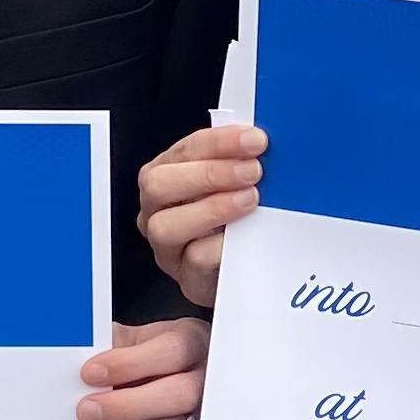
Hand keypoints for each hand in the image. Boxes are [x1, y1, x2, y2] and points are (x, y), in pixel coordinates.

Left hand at [78, 316, 209, 419]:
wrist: (168, 383)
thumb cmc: (151, 358)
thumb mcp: (135, 340)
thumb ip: (112, 344)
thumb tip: (78, 356)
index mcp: (194, 341)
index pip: (173, 351)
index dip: (130, 363)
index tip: (90, 372)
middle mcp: (208, 378)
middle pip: (181, 394)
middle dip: (127, 405)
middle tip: (86, 409)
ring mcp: (205, 416)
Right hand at [138, 123, 263, 307]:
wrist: (243, 269)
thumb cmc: (235, 218)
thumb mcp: (235, 182)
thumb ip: (239, 160)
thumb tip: (261, 142)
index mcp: (167, 175)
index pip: (183, 150)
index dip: (219, 142)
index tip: (254, 141)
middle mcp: (157, 210)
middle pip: (158, 184)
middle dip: (209, 173)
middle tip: (252, 172)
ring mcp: (167, 247)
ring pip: (165, 226)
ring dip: (211, 208)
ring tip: (249, 200)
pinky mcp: (187, 278)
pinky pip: (194, 260)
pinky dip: (219, 244)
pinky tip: (244, 235)